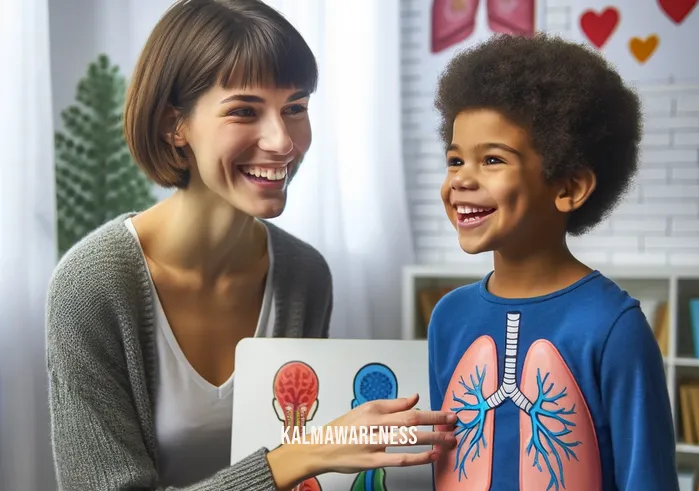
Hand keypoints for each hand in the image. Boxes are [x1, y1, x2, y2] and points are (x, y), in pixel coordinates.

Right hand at [307, 393, 456, 474]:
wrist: (321, 448)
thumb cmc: (344, 428)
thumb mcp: (365, 410)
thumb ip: (391, 404)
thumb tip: (415, 398)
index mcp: (373, 409)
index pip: (408, 409)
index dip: (431, 412)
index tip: (448, 414)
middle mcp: (373, 424)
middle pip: (411, 421)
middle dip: (437, 422)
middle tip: (455, 424)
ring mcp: (372, 443)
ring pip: (408, 439)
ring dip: (432, 439)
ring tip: (449, 441)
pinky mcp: (371, 461)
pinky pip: (399, 459)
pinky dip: (418, 458)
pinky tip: (431, 456)